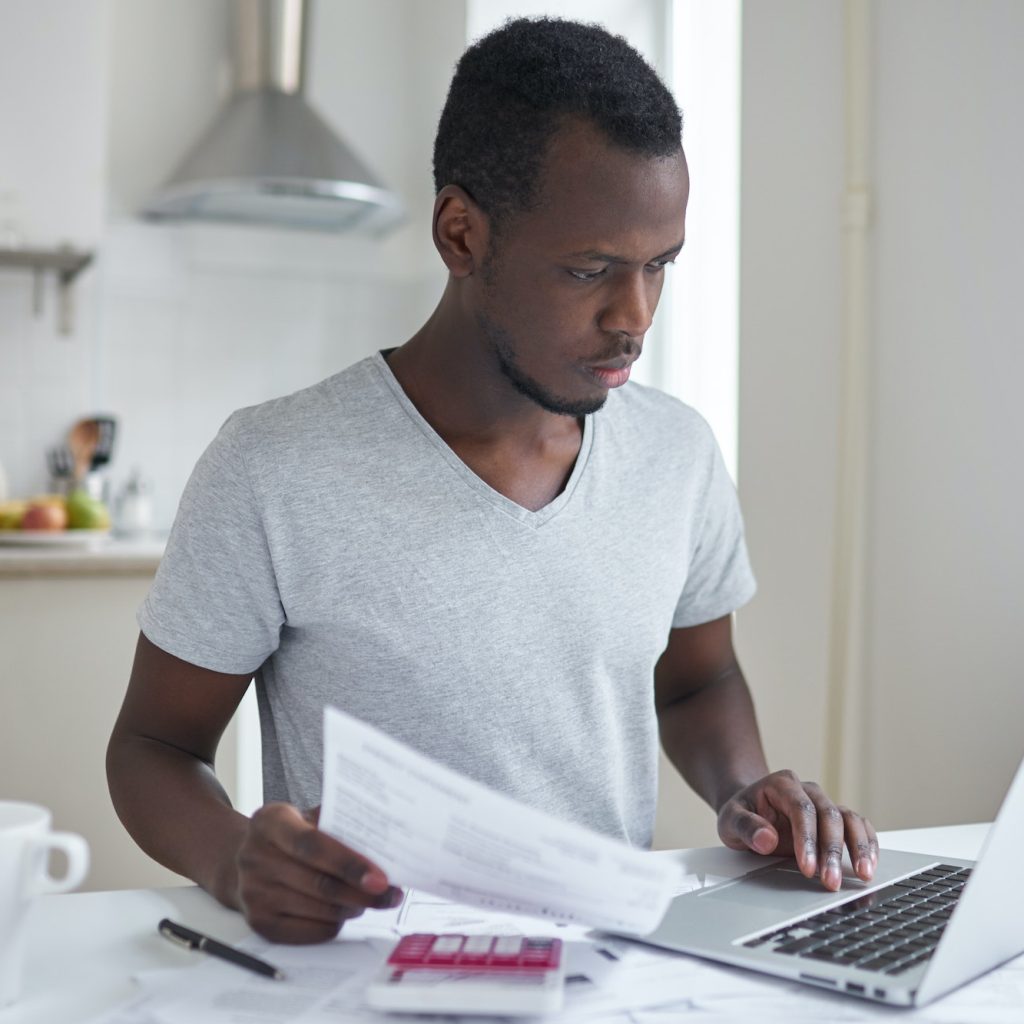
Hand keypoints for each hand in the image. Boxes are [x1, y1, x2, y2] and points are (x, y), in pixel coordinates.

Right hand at [233, 803, 402, 942]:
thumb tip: (383, 839)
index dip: (349, 863)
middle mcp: (254, 857)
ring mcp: (253, 893)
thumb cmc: (289, 836)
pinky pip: (310, 931)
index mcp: (269, 822)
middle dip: (362, 893)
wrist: (243, 859)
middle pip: (320, 883)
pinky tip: (344, 912)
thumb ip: (337, 823)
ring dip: (353, 908)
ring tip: (370, 901)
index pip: (313, 845)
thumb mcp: (305, 817)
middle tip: (390, 895)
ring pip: (319, 910)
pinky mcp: (258, 923)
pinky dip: (335, 924)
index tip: (381, 878)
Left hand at [717, 770, 877, 890]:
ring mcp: (824, 804)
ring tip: (863, 875)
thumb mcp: (729, 819)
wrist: (749, 808)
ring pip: (849, 819)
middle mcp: (808, 791)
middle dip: (831, 851)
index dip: (807, 838)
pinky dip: (867, 843)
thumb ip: (745, 826)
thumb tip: (766, 839)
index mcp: (782, 784)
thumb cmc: (741, 813)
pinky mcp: (835, 819)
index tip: (807, 868)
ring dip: (858, 847)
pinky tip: (869, 864)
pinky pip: (858, 825)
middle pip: (829, 815)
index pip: (801, 808)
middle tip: (830, 882)